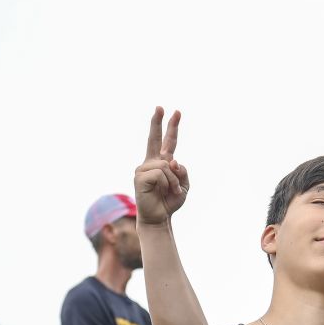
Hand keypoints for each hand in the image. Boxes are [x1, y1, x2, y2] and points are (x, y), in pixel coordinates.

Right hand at [133, 106, 188, 227]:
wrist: (159, 217)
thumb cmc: (170, 201)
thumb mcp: (184, 186)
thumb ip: (182, 172)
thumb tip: (172, 160)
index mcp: (162, 162)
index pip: (168, 142)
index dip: (172, 127)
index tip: (175, 112)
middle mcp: (151, 162)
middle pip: (154, 139)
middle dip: (158, 122)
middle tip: (160, 107)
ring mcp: (143, 168)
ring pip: (166, 164)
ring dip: (174, 181)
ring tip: (171, 191)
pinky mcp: (139, 177)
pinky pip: (161, 173)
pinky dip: (168, 183)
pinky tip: (163, 192)